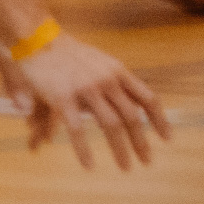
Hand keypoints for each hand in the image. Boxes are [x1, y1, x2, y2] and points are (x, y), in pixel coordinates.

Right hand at [2, 34, 167, 169]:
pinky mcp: (63, 98)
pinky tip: (89, 165)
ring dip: (121, 148)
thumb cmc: (63, 52)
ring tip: (126, 167)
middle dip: (142, 141)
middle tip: (147, 161)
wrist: (36, 37)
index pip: (147, 98)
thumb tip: (116, 101)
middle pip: (133, 116)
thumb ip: (105, 85)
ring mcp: (87, 89)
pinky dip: (84, 150)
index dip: (159, 119)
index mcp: (117, 72)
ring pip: (112, 125)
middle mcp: (107, 80)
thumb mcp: (93, 64)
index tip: (167, 138)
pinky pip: (78, 129)